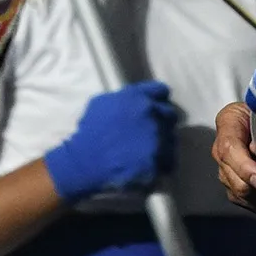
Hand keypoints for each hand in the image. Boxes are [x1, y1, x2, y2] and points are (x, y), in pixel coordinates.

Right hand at [43, 80, 179, 200]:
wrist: (84, 161)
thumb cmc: (90, 131)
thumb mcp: (102, 102)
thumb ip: (126, 97)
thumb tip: (140, 98)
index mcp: (139, 98)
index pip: (161, 91)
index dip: (159, 100)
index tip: (156, 108)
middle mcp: (152, 115)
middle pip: (169, 115)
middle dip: (162, 122)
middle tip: (150, 132)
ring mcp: (157, 138)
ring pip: (171, 138)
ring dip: (163, 142)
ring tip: (148, 150)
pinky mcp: (157, 159)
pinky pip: (169, 160)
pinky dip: (162, 162)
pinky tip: (151, 164)